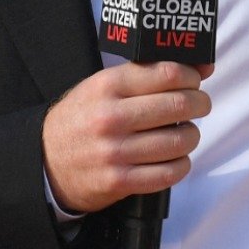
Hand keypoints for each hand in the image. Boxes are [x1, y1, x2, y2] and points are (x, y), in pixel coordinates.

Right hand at [41, 61, 214, 213]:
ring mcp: (115, 151)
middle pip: (179, 105)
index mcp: (107, 86)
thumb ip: (147, 75)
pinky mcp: (119, 181)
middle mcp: (111, 117)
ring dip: (191, 136)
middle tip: (199, 106)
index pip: (168, 73)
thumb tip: (203, 67)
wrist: (45, 162)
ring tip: (185, 133)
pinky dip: (181, 165)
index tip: (195, 81)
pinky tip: (175, 158)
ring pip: (179, 141)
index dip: (191, 77)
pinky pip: (169, 173)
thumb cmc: (82, 119)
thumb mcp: (104, 86)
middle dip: (200, 104)